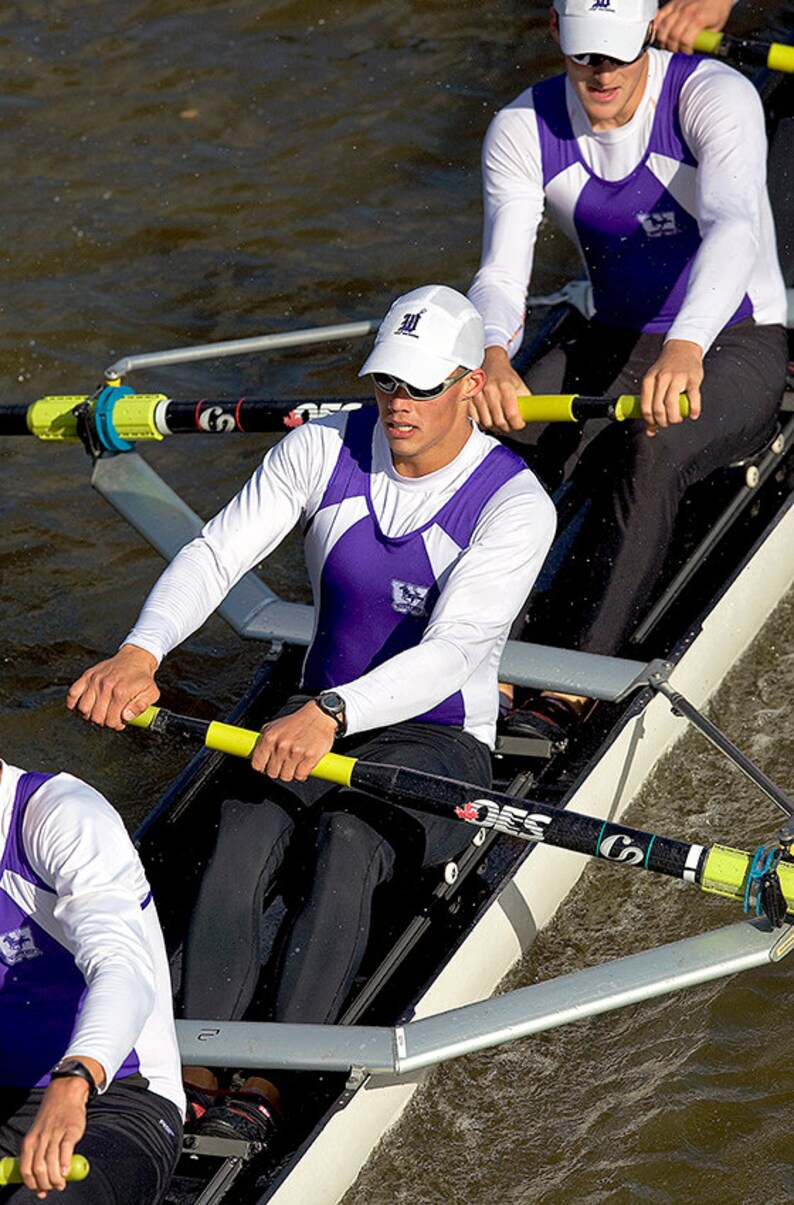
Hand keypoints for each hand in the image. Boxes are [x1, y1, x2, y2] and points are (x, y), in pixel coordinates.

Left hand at [18, 1076, 90, 1197]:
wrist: (65, 1094)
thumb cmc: (52, 1119)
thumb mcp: (38, 1135)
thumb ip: (38, 1156)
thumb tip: (41, 1184)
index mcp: (30, 1141)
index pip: (26, 1169)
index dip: (32, 1184)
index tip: (41, 1190)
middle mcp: (41, 1138)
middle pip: (39, 1168)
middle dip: (46, 1183)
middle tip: (54, 1188)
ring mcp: (55, 1134)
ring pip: (51, 1161)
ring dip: (56, 1178)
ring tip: (61, 1184)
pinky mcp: (70, 1130)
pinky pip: (66, 1149)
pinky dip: (65, 1163)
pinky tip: (66, 1171)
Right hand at [66, 643, 158, 728]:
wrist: (135, 658)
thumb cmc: (142, 678)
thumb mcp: (151, 693)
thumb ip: (141, 707)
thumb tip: (126, 717)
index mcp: (121, 692)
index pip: (111, 720)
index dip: (116, 725)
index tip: (120, 722)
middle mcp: (105, 686)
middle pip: (96, 717)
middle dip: (104, 722)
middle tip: (111, 717)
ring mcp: (94, 680)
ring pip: (83, 708)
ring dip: (90, 715)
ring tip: (99, 712)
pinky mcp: (87, 676)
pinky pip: (72, 694)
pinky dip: (73, 704)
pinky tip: (82, 707)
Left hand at [251, 701, 336, 780]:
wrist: (319, 716)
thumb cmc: (296, 722)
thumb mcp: (274, 725)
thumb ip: (263, 740)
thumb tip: (255, 755)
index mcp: (270, 738)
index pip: (257, 765)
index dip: (262, 767)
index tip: (267, 766)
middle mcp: (281, 745)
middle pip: (272, 773)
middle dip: (277, 770)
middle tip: (284, 763)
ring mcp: (296, 752)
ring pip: (286, 776)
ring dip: (290, 772)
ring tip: (294, 762)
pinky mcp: (310, 758)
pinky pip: (300, 776)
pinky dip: (302, 773)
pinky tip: (303, 764)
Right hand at [467, 346, 527, 431]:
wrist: (492, 363)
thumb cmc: (506, 375)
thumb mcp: (520, 386)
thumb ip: (525, 402)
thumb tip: (528, 418)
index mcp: (505, 387)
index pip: (512, 414)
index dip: (517, 424)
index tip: (520, 424)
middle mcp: (490, 391)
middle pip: (499, 421)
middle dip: (507, 428)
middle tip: (511, 426)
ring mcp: (478, 395)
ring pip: (487, 423)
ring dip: (495, 428)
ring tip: (501, 424)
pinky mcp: (469, 398)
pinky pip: (476, 419)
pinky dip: (483, 423)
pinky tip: (489, 420)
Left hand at [640, 339, 702, 435]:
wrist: (682, 348)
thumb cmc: (666, 368)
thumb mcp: (654, 381)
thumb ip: (651, 403)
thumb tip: (650, 431)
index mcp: (649, 380)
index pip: (646, 406)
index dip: (650, 421)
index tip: (654, 425)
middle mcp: (662, 378)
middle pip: (658, 408)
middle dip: (662, 422)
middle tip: (666, 423)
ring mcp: (678, 378)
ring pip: (672, 404)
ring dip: (674, 418)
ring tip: (677, 419)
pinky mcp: (693, 378)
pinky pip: (693, 397)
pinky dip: (693, 409)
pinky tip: (693, 415)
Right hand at [654, 0, 731, 51]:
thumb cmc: (718, 7)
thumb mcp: (717, 27)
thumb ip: (705, 40)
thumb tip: (698, 50)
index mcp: (699, 19)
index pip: (685, 41)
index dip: (685, 50)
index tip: (687, 51)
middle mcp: (687, 12)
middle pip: (672, 36)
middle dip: (673, 47)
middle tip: (677, 49)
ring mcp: (678, 6)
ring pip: (663, 28)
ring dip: (663, 39)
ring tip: (668, 43)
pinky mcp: (673, 3)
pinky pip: (659, 16)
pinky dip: (656, 26)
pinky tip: (658, 32)